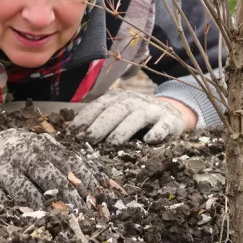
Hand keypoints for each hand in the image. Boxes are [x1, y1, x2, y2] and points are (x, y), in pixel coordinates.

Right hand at [0, 129, 100, 208]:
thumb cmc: (20, 152)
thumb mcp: (44, 150)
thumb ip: (69, 164)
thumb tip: (108, 185)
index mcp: (42, 145)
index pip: (69, 163)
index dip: (85, 181)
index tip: (98, 200)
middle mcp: (23, 153)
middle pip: (49, 176)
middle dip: (68, 197)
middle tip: (81, 214)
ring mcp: (2, 167)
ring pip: (24, 187)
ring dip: (42, 205)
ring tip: (58, 218)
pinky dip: (12, 208)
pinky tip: (26, 218)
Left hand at [70, 89, 185, 144]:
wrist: (171, 113)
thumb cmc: (135, 118)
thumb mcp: (117, 115)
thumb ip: (99, 122)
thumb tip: (71, 136)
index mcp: (118, 98)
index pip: (99, 105)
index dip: (85, 118)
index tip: (71, 133)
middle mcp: (135, 101)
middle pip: (116, 110)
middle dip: (101, 125)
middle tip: (88, 140)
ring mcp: (153, 110)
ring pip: (138, 117)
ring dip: (124, 129)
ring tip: (112, 143)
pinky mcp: (170, 121)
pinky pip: (163, 126)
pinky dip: (157, 132)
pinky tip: (148, 140)